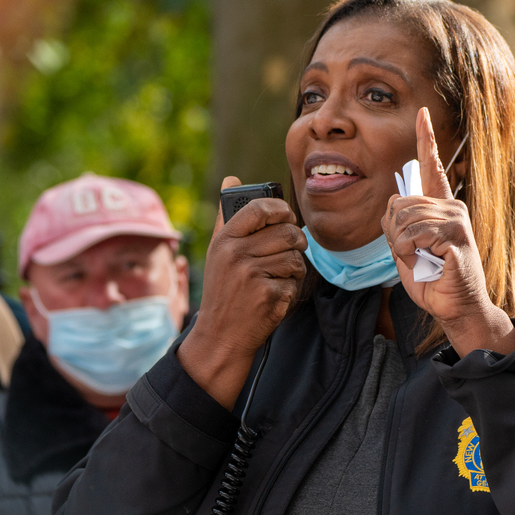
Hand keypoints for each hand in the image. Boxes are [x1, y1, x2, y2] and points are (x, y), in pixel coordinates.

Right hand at [178, 176, 306, 408]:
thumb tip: (231, 178)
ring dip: (295, 267)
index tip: (287, 217)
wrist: (220, 336)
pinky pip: (295, 281)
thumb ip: (226, 216)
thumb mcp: (217, 253)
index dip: (281, 209)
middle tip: (293, 249)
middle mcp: (236, 254)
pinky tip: (275, 295)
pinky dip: (291, 289)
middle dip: (296, 241)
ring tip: (280, 276)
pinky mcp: (268, 294)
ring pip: (295, 257)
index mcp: (225, 240)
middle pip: (286, 232)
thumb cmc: (223, 291)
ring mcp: (252, 275)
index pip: (259, 209)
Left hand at [381, 108, 514, 356]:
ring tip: (420, 260)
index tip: (422, 114)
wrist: (455, 308)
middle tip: (411, 254)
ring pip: (404, 219)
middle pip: (400, 203)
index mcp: (440, 207)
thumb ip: (398, 224)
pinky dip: (409, 252)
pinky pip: (413, 234)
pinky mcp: (456, 235)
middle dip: (393, 233)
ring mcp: (457, 219)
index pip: (432, 166)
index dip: (425, 138)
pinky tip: (425, 262)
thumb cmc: (432, 280)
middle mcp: (452, 206)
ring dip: (401, 246)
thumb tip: (393, 204)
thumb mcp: (406, 248)